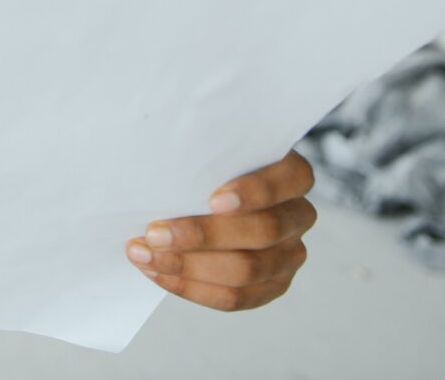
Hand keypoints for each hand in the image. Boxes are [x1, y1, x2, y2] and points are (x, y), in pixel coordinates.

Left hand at [125, 150, 315, 311]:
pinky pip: (237, 297)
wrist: (200, 195)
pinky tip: (159, 273)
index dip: (255, 191)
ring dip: (189, 265)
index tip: (213, 201)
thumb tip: (160, 157)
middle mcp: (298, 215)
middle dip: (203, 235)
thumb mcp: (205, 147)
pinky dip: (193, 287)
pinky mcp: (273, 284)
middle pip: (263, 231)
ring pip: (247, 270)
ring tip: (146, 256)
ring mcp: (290, 254)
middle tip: (154, 233)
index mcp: (291, 174)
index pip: (291, 178)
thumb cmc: (203, 165)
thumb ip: (199, 152)